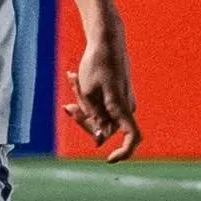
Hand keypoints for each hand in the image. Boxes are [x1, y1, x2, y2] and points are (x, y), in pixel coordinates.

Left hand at [63, 19, 141, 161]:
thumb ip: (93, 117)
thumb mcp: (87, 93)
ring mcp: (123, 101)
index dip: (123, 153)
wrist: (107, 39)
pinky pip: (101, 104)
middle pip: (105, 128)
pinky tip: (74, 78)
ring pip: (100, 115)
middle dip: (84, 121)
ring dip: (83, 106)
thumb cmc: (96, 64)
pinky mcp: (117, 95)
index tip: (108, 160)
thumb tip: (98, 139)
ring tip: (73, 80)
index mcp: (122, 108)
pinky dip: (87, 98)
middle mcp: (126, 107)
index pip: (132, 138)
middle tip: (68, 106)